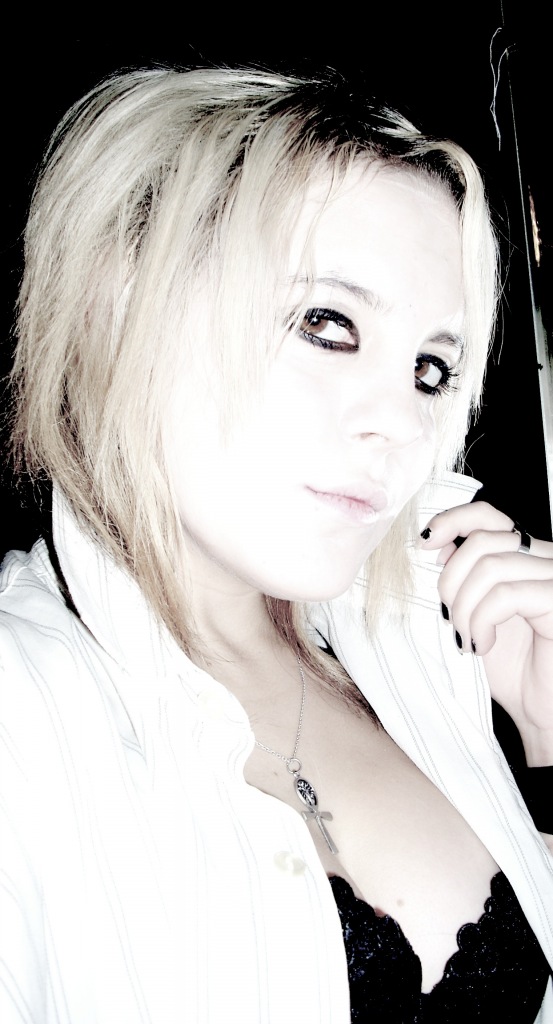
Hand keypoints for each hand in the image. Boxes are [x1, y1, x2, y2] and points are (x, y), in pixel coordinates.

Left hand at [420, 501, 552, 765]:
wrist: (541, 712)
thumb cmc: (515, 671)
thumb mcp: (477, 618)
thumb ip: (465, 580)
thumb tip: (442, 546)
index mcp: (526, 558)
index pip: (489, 515)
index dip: (453, 521)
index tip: (426, 544)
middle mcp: (546, 561)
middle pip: (482, 541)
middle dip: (451, 581)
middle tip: (451, 620)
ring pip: (490, 567)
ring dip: (465, 608)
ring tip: (467, 639)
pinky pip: (505, 595)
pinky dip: (481, 621)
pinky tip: (482, 645)